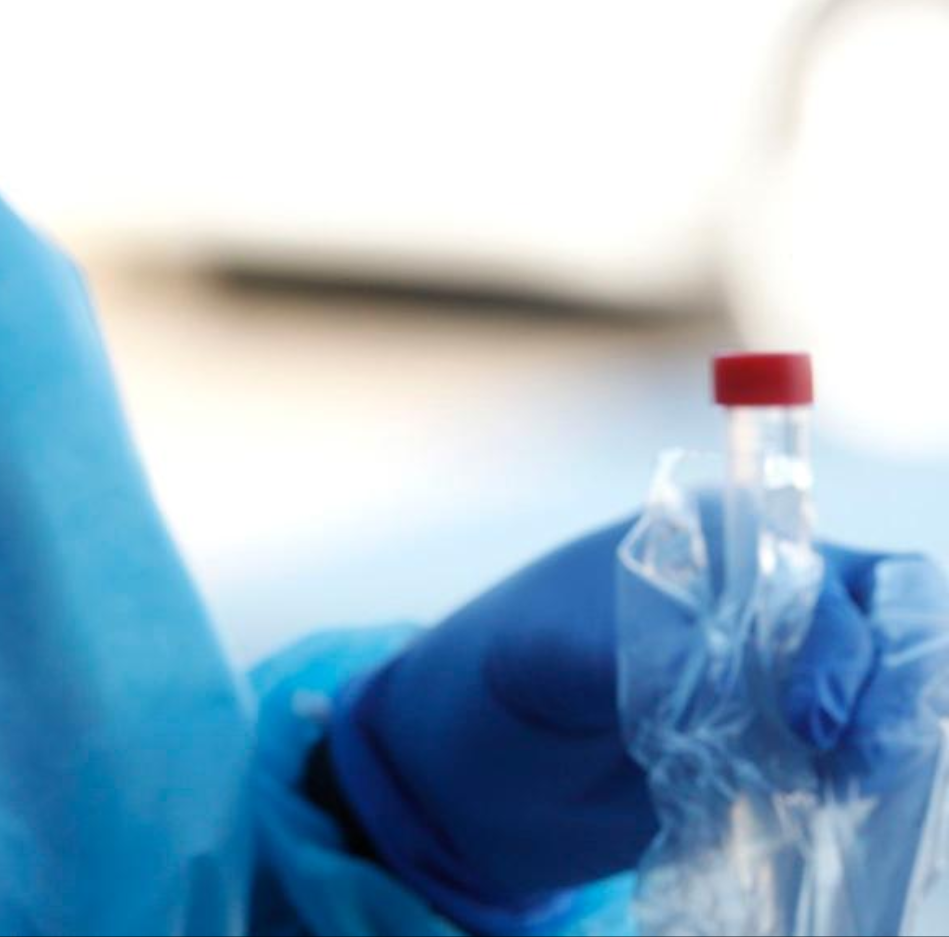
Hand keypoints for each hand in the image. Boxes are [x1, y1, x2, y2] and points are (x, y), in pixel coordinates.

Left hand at [320, 505, 899, 928]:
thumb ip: (642, 656)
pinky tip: (817, 813)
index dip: (840, 640)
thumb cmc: (495, 680)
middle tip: (851, 762)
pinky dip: (853, 791)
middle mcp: (770, 604)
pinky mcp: (779, 760)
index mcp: (718, 545)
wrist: (463, 775)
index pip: (830, 573)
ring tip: (830, 792)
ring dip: (883, 745)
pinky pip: (851, 768)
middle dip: (892, 690)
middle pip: (894, 627)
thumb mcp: (548, 657)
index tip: (806, 716)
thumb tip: (734, 676)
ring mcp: (784, 683)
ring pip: (887, 701)